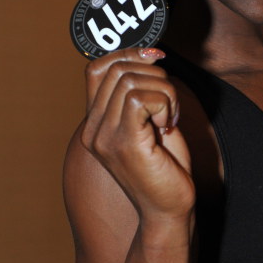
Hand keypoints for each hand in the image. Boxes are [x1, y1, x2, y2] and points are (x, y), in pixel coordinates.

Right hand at [81, 47, 194, 218]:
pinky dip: (164, 103)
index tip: (156, 58)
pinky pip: (141, 98)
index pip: (96, 68)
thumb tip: (150, 52)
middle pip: (117, 69)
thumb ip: (143, 92)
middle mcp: (93, 130)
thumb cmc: (165, 168)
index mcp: (95, 123)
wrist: (169, 210)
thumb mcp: (151, 122)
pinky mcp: (124, 144)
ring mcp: (104, 137)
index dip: (128, 53)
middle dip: (155, 75)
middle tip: (169, 103)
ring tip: (169, 117)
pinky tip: (168, 125)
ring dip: (164, 91)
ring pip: (131, 80)